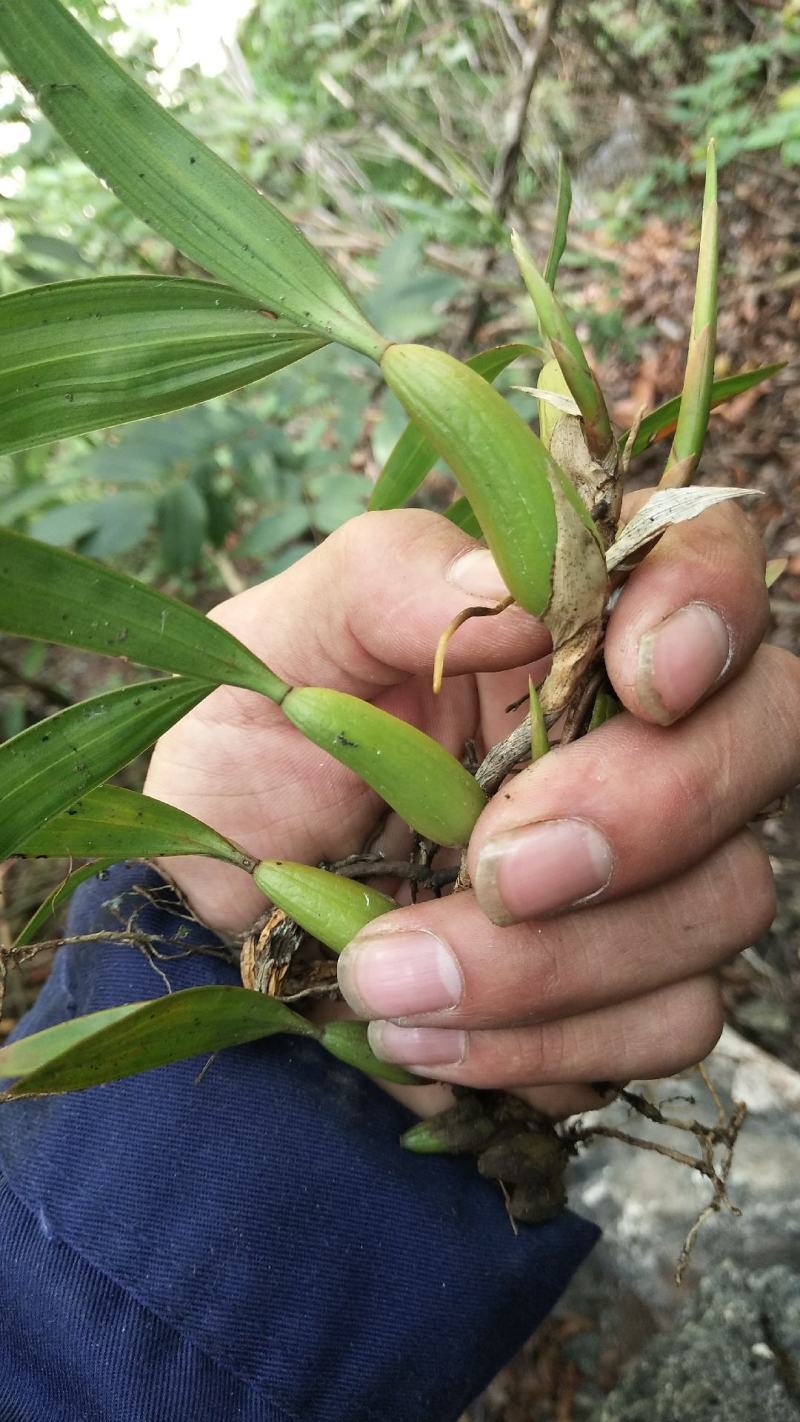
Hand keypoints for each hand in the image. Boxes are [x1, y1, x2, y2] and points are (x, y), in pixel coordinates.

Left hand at [145, 502, 797, 1112]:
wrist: (224, 933)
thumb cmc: (255, 766)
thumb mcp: (275, 653)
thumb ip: (381, 583)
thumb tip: (512, 589)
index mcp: (561, 625)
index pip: (706, 563)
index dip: (709, 606)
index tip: (644, 678)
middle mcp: (637, 734)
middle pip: (762, 735)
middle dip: (645, 811)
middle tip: (492, 872)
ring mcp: (654, 868)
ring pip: (723, 900)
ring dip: (551, 964)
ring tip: (385, 977)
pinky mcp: (633, 989)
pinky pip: (669, 1023)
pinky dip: (545, 1047)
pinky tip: (426, 1041)